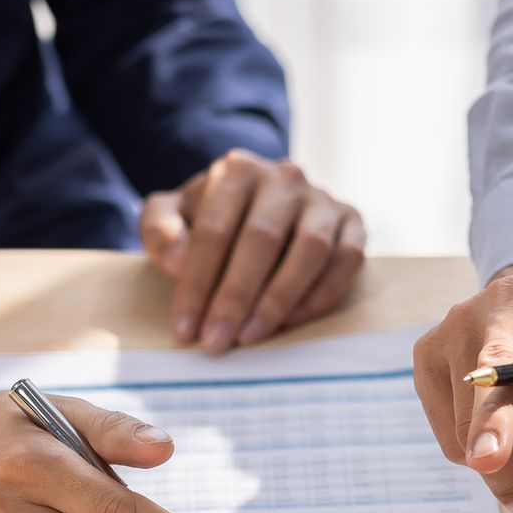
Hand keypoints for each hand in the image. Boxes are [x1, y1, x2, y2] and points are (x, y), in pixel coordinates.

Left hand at [141, 149, 365, 352]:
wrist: (261, 207)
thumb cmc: (212, 219)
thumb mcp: (172, 216)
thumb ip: (160, 231)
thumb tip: (178, 263)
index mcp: (237, 170)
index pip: (214, 231)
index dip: (197, 284)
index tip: (185, 329)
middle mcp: (284, 178)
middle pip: (261, 240)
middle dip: (235, 298)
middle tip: (217, 342)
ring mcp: (323, 199)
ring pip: (309, 250)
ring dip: (279, 300)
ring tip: (252, 337)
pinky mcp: (352, 222)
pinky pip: (346, 260)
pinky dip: (321, 294)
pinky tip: (292, 322)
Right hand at [412, 260, 512, 512]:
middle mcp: (508, 298)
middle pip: (496, 360)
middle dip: (494, 416)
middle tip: (491, 463)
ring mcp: (459, 322)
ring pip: (467, 412)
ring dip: (500, 462)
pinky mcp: (428, 352)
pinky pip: (448, 430)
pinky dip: (477, 450)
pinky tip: (501, 427)